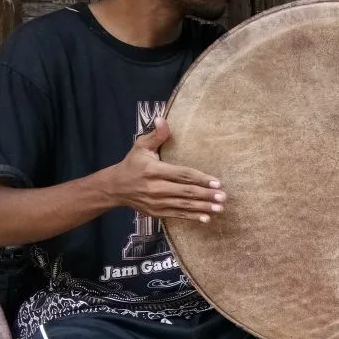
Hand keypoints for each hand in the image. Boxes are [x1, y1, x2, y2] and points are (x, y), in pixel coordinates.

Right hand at [107, 118, 224, 222]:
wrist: (115, 188)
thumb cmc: (132, 164)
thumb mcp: (140, 146)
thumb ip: (156, 135)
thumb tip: (163, 119)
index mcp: (153, 170)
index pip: (181, 174)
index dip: (200, 178)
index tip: (217, 182)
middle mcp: (155, 187)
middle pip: (185, 192)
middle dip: (206, 195)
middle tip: (223, 196)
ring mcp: (155, 202)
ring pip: (183, 205)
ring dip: (203, 208)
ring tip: (220, 208)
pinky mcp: (156, 212)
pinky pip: (177, 215)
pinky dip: (192, 217)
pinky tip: (206, 219)